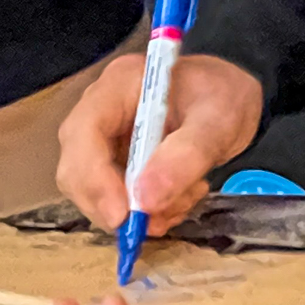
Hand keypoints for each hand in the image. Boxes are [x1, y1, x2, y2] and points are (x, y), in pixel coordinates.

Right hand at [56, 51, 265, 234]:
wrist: (228, 101)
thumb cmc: (223, 97)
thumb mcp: (218, 121)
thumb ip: (186, 157)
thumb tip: (145, 201)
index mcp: (119, 85)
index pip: (84, 132)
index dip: (94, 178)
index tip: (123, 216)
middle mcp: (100, 110)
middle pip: (76, 167)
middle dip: (113, 203)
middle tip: (159, 219)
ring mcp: (103, 138)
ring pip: (92, 191)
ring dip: (137, 211)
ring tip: (186, 195)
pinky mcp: (113, 163)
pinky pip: (114, 200)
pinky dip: (147, 212)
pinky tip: (180, 196)